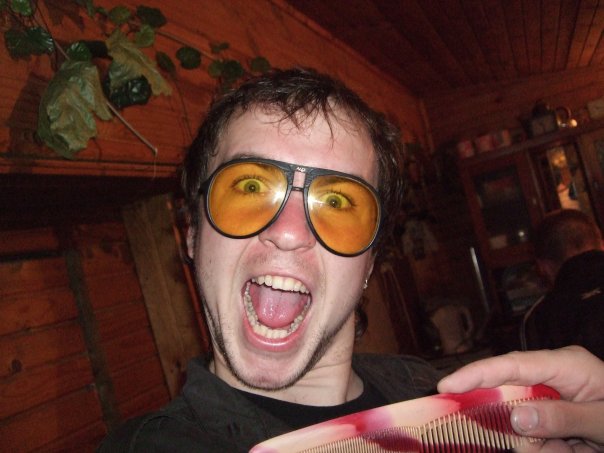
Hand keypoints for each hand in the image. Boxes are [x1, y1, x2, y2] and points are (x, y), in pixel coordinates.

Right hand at [437, 346, 603, 450]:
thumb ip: (564, 417)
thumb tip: (516, 416)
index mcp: (567, 365)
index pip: (513, 365)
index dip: (477, 374)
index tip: (447, 388)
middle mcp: (554, 374)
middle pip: (510, 393)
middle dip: (515, 423)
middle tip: (553, 444)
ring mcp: (552, 393)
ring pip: (521, 420)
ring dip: (543, 444)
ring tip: (571, 445)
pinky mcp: (553, 410)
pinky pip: (534, 432)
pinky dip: (547, 446)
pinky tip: (568, 446)